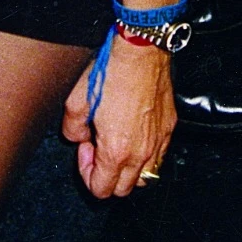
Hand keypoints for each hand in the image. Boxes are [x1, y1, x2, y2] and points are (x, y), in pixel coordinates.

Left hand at [62, 33, 175, 197]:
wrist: (140, 51)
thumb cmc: (110, 70)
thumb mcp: (76, 99)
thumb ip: (72, 128)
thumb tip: (77, 137)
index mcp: (116, 149)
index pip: (101, 189)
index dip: (86, 173)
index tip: (84, 149)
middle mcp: (141, 152)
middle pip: (122, 189)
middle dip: (106, 174)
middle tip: (96, 147)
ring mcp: (158, 142)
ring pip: (144, 178)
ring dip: (126, 169)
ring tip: (116, 143)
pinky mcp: (169, 130)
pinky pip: (158, 158)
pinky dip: (144, 156)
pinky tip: (133, 134)